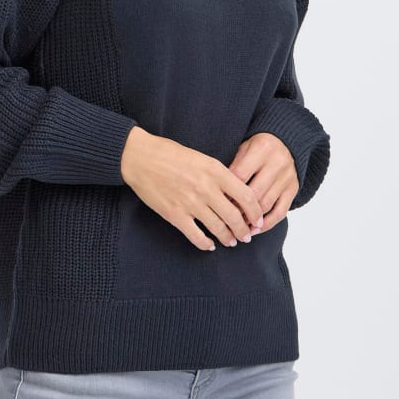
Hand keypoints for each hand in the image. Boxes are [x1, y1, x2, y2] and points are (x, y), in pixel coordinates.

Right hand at [120, 127, 264, 251]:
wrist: (140, 157)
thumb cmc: (169, 153)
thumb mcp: (201, 157)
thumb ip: (219, 175)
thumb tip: (235, 195)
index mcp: (215, 171)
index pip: (246, 196)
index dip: (256, 212)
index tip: (258, 219)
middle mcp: (206, 188)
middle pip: (234, 217)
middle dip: (243, 230)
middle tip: (246, 236)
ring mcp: (190, 203)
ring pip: (218, 228)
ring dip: (228, 238)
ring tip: (231, 242)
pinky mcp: (175, 215)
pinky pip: (196, 236)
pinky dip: (206, 244)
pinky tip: (209, 245)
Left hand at [227, 132, 299, 234]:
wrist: (287, 142)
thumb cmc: (259, 147)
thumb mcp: (244, 148)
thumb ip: (235, 166)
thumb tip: (222, 194)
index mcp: (261, 149)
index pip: (240, 175)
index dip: (228, 191)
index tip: (217, 202)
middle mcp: (277, 163)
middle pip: (254, 193)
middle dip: (238, 209)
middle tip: (225, 219)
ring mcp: (287, 178)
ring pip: (266, 204)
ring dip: (250, 219)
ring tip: (237, 227)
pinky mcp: (293, 189)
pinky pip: (281, 211)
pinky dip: (268, 224)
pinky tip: (255, 229)